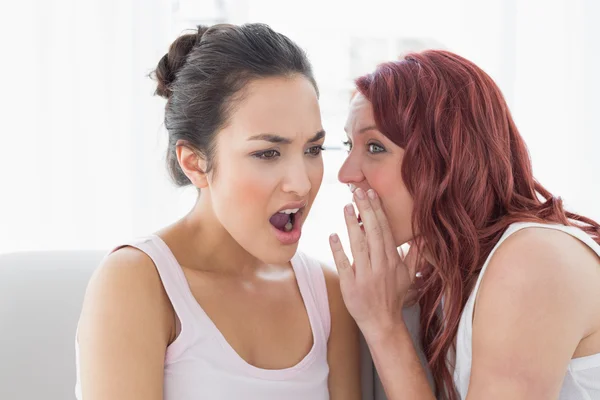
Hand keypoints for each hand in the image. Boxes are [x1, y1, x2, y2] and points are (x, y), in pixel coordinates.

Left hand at [329, 188, 418, 337]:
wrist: (383, 323)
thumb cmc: (393, 297)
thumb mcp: (409, 276)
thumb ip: (415, 254)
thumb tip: (424, 236)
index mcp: (393, 261)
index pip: (385, 230)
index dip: (378, 211)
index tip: (371, 193)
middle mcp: (380, 266)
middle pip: (373, 233)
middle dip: (366, 211)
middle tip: (357, 192)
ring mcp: (365, 276)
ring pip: (359, 246)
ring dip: (352, 225)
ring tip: (346, 207)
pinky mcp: (351, 286)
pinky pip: (344, 265)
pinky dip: (338, 251)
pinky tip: (333, 236)